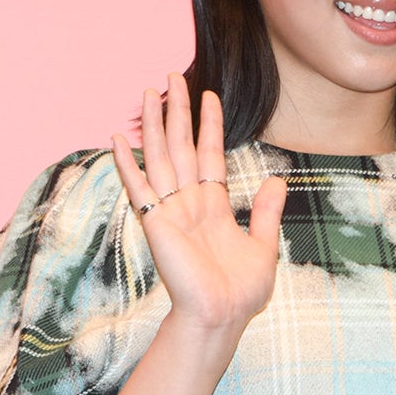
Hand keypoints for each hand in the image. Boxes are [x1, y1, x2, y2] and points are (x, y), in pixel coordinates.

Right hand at [111, 73, 285, 332]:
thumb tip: (277, 182)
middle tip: (172, 78)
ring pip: (161, 157)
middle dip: (178, 112)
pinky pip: (138, 187)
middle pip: (182, 146)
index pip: (210, 155)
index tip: (208, 97)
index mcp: (213, 208)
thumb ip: (267, 213)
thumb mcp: (264, 246)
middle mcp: (188, 204)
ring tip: (149, 93)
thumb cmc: (240, 293)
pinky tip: (118, 139)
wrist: (220, 316)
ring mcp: (170, 211)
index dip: (210, 125)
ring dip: (155, 125)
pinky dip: (127, 163)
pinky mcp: (155, 222)